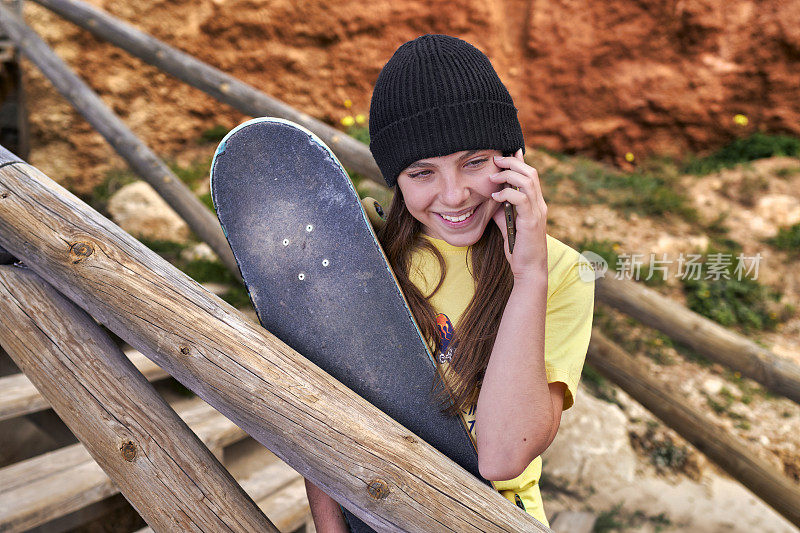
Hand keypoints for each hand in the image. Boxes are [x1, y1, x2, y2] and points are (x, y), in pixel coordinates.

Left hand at [489, 149, 547, 279]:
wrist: (529, 269)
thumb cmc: (519, 249)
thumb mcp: (508, 225)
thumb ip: (503, 210)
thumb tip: (492, 198)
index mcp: (535, 204)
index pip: (530, 176)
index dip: (520, 161)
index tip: (509, 150)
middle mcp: (539, 204)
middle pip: (531, 173)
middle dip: (513, 162)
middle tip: (496, 159)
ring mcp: (537, 212)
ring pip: (528, 182)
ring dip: (509, 174)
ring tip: (493, 176)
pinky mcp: (531, 222)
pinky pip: (521, 199)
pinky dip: (507, 194)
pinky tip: (495, 197)